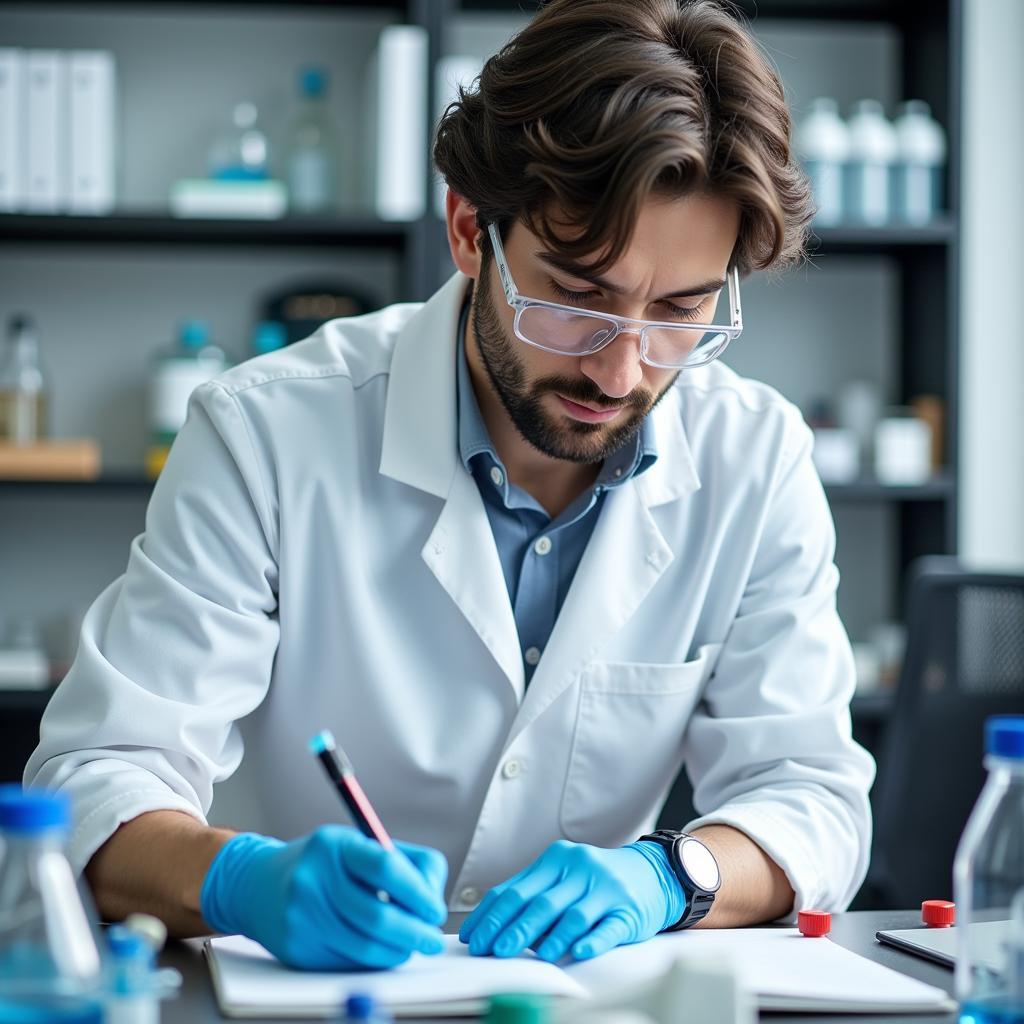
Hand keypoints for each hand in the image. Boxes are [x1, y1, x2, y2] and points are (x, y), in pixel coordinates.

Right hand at [201, 827, 447, 969]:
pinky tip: (382, 951)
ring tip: (410, 946)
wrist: (257, 886)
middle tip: (431, 939)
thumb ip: (402, 861)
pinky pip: (347, 962)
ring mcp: (301, 917)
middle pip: (378, 916)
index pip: (386, 867)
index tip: (435, 909)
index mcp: (334, 845)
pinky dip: (373, 960)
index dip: (419, 892)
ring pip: (365, 946)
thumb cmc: (320, 864)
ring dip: (398, 951)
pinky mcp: (297, 949)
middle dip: (415, 932)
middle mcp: (313, 879)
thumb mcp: (357, 844)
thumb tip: (432, 896)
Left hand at [458, 840, 684, 962]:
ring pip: (573, 915)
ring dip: (553, 937)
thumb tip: (494, 928)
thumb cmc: (595, 881)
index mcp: (556, 859)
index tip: (474, 938)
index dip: (491, 916)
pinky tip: (580, 952)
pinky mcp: (629, 909)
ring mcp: (605, 888)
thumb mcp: (563, 877)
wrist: (652, 872)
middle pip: (541, 902)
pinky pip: (608, 927)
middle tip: (495, 951)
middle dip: (514, 929)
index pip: (515, 889)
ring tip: (538, 956)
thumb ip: (533, 895)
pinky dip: (592, 941)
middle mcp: (580, 869)